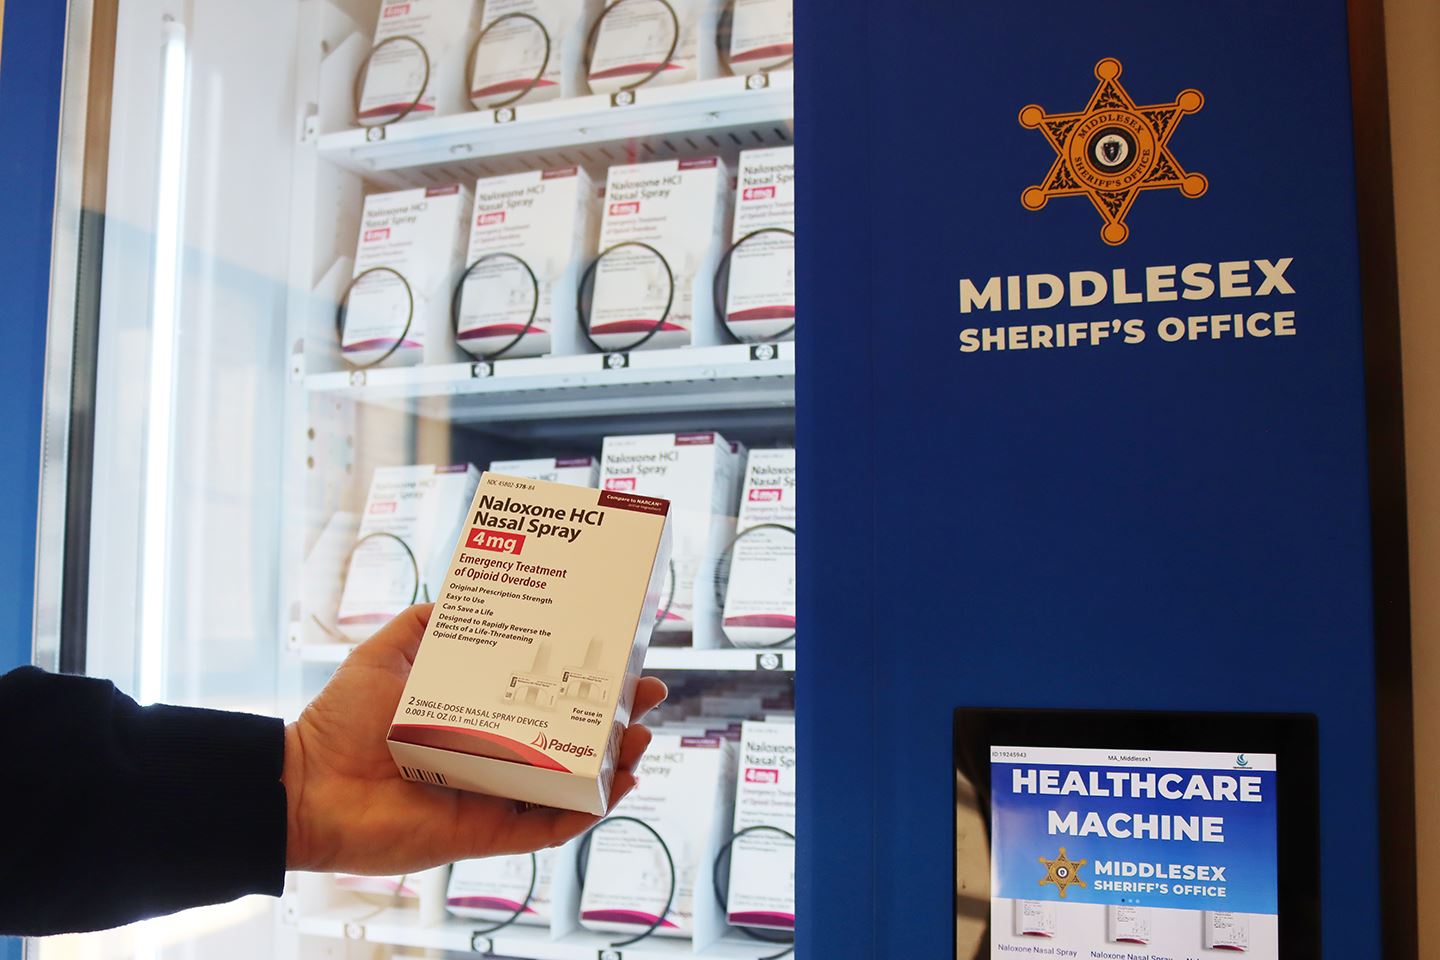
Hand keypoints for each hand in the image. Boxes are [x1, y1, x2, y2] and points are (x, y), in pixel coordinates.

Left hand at [282, 603, 665, 873]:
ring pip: (571, 785)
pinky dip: (586, 811)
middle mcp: (492, 757)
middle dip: (614, 720)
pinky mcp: (488, 833)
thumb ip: (425, 624)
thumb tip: (462, 591)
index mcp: (476, 716)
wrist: (306, 784)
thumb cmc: (341, 721)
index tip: (617, 659)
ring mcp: (494, 797)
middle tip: (647, 695)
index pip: (543, 699)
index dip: (584, 683)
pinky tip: (612, 787)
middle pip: (570, 740)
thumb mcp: (388, 652)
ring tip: (638, 738)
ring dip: (612, 765)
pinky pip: (550, 827)